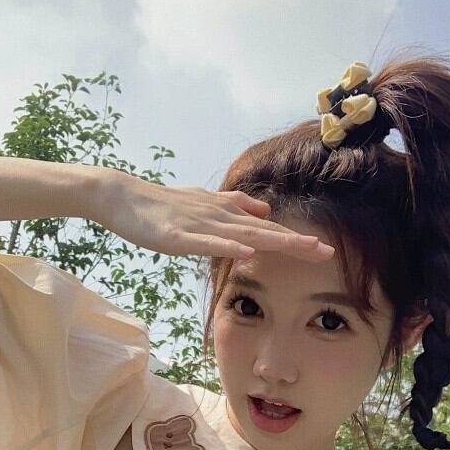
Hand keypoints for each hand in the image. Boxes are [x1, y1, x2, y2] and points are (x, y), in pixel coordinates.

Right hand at [97, 171, 334, 262]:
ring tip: (302, 248)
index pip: (267, 229)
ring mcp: (199, 226)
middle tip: (327, 252)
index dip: (295, 239)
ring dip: (274, 242)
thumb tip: (264, 210)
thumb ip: (233, 206)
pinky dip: (229, 247)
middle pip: (264, 232)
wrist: (122, 196)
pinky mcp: (177, 237)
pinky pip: (207, 243)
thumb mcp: (202, 204)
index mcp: (224, 214)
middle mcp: (219, 217)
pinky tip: (248, 252)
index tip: (324, 249)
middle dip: (296, 243)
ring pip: (243, 235)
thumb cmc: (160, 204)